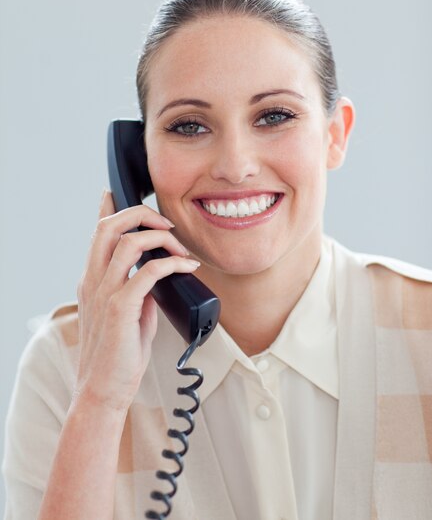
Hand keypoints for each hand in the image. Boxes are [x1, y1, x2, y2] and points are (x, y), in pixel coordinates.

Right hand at [74, 191, 199, 412]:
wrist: (103, 390)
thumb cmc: (117, 354)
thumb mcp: (126, 314)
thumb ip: (138, 290)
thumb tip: (159, 274)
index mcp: (92, 280)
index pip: (97, 234)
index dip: (106, 208)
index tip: (113, 193)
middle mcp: (93, 280)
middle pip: (109, 226)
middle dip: (140, 214)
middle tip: (166, 224)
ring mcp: (104, 293)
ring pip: (128, 242)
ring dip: (161, 238)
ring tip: (180, 249)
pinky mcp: (119, 308)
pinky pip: (148, 271)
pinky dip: (172, 263)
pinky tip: (187, 268)